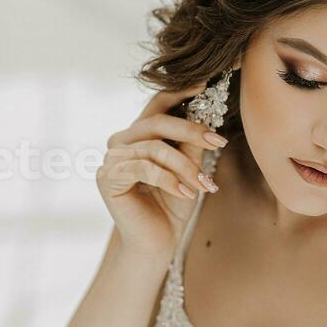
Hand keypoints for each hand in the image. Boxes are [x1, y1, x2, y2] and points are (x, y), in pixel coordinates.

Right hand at [96, 84, 226, 260]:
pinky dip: (170, 180)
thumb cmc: (173, 204)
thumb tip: (205, 112)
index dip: (180, 91)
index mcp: (140, 134)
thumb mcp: (189, 167)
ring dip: (185, 167)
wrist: (157, 242)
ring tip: (204, 185)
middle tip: (218, 141)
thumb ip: (192, 142)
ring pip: (155, 148)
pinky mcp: (108, 177)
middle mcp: (122, 141)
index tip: (206, 84)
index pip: (158, 104)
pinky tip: (186, 193)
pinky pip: (144, 168)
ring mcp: (112, 158)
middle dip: (191, 131)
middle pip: (158, 122)